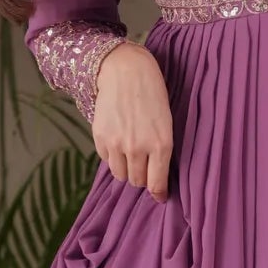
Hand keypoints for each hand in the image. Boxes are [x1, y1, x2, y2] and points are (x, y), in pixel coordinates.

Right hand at [91, 40, 172, 200]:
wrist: (125, 71)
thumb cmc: (152, 95)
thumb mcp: (166, 122)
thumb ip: (162, 151)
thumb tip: (157, 178)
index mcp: (161, 144)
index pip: (156, 184)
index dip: (159, 194)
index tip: (160, 197)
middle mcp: (138, 148)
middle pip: (137, 181)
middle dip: (142, 176)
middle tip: (145, 163)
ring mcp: (117, 143)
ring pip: (120, 174)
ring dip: (126, 168)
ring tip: (130, 151)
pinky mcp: (101, 137)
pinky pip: (106, 160)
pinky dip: (112, 155)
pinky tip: (118, 138)